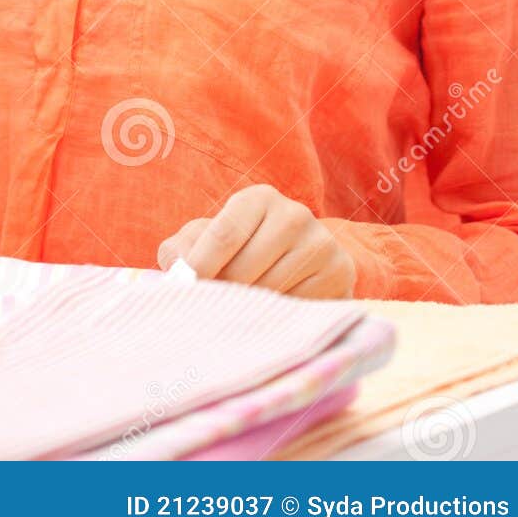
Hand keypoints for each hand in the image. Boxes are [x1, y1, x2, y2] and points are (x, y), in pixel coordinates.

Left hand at [156, 183, 355, 298]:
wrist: (298, 260)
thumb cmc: (240, 249)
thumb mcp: (207, 239)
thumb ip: (182, 248)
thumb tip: (176, 268)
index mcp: (258, 198)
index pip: (225, 234)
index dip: (201, 266)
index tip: (186, 288)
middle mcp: (294, 214)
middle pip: (246, 269)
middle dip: (223, 293)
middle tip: (211, 307)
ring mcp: (322, 244)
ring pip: (271, 293)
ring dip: (248, 309)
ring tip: (240, 310)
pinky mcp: (341, 274)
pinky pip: (299, 309)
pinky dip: (279, 318)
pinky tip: (271, 314)